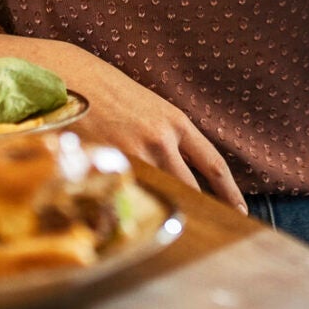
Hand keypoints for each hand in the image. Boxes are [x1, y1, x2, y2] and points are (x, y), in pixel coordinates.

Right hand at [0, 34, 245, 211]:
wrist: (68, 74)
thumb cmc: (105, 90)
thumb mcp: (145, 106)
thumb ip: (163, 136)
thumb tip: (177, 171)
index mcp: (174, 121)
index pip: (213, 163)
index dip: (229, 192)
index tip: (240, 212)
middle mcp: (160, 139)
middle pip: (190, 188)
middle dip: (199, 211)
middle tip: (207, 234)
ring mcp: (133, 153)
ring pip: (157, 195)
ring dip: (161, 213)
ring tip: (164, 231)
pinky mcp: (106, 163)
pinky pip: (125, 196)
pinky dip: (128, 210)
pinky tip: (125, 222)